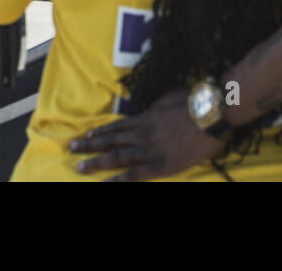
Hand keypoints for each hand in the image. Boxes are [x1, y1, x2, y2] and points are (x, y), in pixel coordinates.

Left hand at [68, 89, 221, 179]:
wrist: (210, 116)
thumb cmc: (192, 104)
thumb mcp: (167, 98)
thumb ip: (153, 107)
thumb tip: (146, 110)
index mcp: (144, 117)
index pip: (117, 127)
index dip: (101, 132)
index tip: (86, 135)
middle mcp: (141, 134)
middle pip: (111, 141)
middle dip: (90, 146)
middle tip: (71, 148)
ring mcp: (148, 151)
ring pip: (117, 157)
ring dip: (96, 162)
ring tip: (79, 166)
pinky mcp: (159, 166)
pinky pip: (134, 175)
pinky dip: (118, 180)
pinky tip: (105, 183)